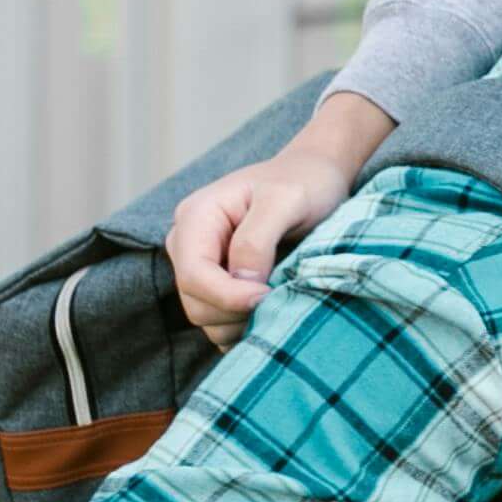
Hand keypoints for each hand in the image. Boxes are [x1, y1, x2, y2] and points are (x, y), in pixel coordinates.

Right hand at [169, 95, 394, 342]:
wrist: (313, 176)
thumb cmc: (303, 182)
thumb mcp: (287, 199)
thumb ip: (258, 239)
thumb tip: (243, 282)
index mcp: (196, 218)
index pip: (194, 275)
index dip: (228, 297)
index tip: (269, 297)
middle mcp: (188, 244)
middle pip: (195, 303)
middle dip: (236, 312)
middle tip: (280, 299)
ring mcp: (200, 266)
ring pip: (206, 318)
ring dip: (242, 323)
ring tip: (279, 302)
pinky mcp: (215, 284)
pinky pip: (219, 321)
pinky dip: (243, 326)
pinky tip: (272, 311)